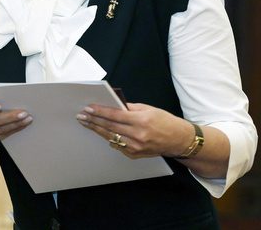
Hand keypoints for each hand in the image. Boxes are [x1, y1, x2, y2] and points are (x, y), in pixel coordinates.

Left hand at [76, 102, 192, 158]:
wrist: (178, 140)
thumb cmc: (164, 121)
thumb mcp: (149, 109)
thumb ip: (130, 108)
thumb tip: (113, 105)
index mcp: (141, 121)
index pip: (115, 115)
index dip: (100, 112)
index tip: (88, 108)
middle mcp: (137, 135)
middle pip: (110, 127)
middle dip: (94, 120)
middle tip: (82, 116)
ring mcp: (135, 147)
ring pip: (111, 137)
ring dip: (97, 129)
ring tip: (86, 123)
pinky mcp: (134, 154)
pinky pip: (117, 145)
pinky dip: (109, 137)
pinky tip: (101, 132)